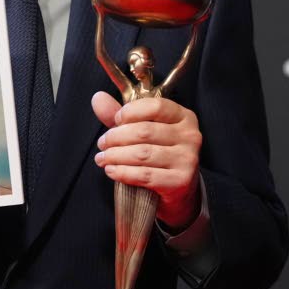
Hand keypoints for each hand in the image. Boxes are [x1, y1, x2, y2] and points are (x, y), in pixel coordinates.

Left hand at [91, 91, 202, 230]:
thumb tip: (98, 98)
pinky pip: (145, 175)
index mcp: (183, 116)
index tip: (115, 120)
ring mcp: (187, 159)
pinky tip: (111, 170)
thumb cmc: (160, 154)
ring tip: (102, 158)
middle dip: (116, 137)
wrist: (179, 189)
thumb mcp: (144, 130)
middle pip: (144, 131)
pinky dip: (123, 172)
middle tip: (102, 143)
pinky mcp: (181, 181)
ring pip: (142, 154)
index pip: (155, 106)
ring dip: (115, 156)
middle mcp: (190, 135)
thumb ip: (122, 115)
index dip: (130, 112)